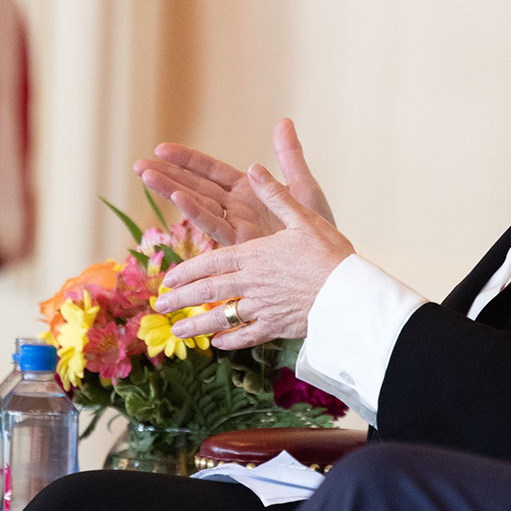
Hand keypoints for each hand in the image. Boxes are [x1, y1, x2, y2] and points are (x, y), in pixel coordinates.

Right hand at [135, 119, 334, 247]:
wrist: (327, 265)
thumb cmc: (318, 229)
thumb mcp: (304, 187)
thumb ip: (290, 157)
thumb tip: (284, 121)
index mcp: (248, 190)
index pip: (210, 171)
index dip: (186, 160)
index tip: (161, 149)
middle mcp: (237, 207)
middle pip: (196, 186)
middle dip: (167, 175)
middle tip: (138, 165)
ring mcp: (236, 226)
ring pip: (198, 204)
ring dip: (172, 190)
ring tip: (147, 176)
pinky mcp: (240, 244)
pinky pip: (215, 225)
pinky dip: (196, 211)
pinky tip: (179, 198)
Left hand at [154, 164, 353, 348]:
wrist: (351, 292)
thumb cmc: (331, 252)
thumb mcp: (304, 216)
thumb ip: (276, 195)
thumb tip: (254, 167)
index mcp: (255, 255)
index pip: (211, 262)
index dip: (187, 270)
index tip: (168, 278)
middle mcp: (253, 282)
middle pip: (209, 291)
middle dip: (181, 299)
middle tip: (159, 307)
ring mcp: (263, 306)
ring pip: (223, 316)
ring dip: (197, 324)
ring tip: (178, 332)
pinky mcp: (277, 326)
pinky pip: (248, 334)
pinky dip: (231, 339)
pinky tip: (218, 343)